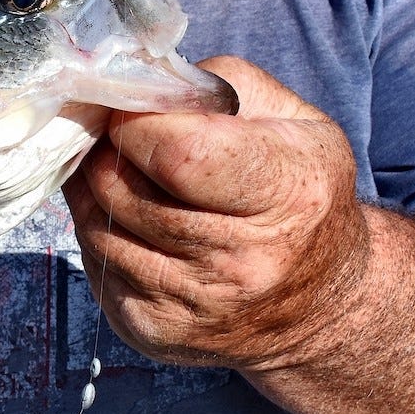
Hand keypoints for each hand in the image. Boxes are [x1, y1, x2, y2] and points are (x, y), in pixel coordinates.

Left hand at [63, 56, 369, 372]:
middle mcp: (244, 262)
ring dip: (96, 190)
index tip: (138, 110)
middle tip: (121, 135)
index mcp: (287, 193)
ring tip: (127, 173)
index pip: (178, 154)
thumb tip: (139, 81)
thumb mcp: (294, 121)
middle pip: (122, 188)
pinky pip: (94, 262)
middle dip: (108, 149)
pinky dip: (100, 231)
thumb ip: (219, 85)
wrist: (320, 305)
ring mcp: (195, 306)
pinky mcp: (155, 332)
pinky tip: (134, 220)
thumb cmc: (300, 192)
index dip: (139, 122)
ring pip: (96, 224)